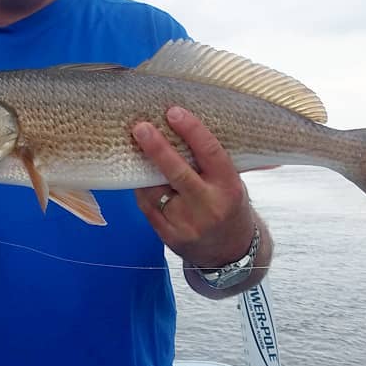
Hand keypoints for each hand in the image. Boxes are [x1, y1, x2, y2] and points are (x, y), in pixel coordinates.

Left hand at [132, 106, 255, 268]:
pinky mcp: (169, 236)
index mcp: (229, 187)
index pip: (210, 152)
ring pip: (156, 190)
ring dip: (142, 169)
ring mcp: (188, 224)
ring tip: (134, 148)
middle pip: (178, 173)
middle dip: (157, 148)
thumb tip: (181, 123)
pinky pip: (147, 206)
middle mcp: (209, 206)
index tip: (173, 112)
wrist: (229, 253)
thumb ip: (210, 161)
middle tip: (140, 127)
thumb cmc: (228, 205)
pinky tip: (140, 177)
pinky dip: (142, 190)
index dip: (191, 130)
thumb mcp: (231, 182)